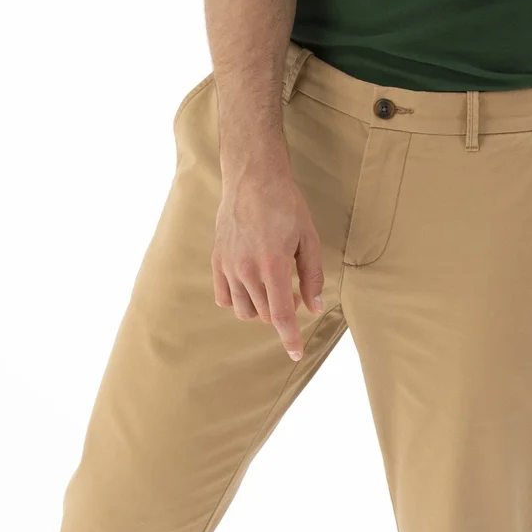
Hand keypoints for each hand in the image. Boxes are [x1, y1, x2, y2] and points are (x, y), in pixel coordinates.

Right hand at [213, 156, 325, 359]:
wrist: (252, 179)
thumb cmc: (286, 205)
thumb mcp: (308, 239)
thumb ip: (312, 276)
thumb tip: (314, 306)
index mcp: (272, 266)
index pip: (280, 316)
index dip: (290, 338)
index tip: (296, 353)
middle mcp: (247, 270)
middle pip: (264, 314)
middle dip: (281, 313)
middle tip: (293, 292)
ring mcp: (228, 266)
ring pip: (243, 309)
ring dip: (261, 308)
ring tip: (271, 288)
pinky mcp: (217, 260)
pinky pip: (224, 296)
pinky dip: (238, 300)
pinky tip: (250, 286)